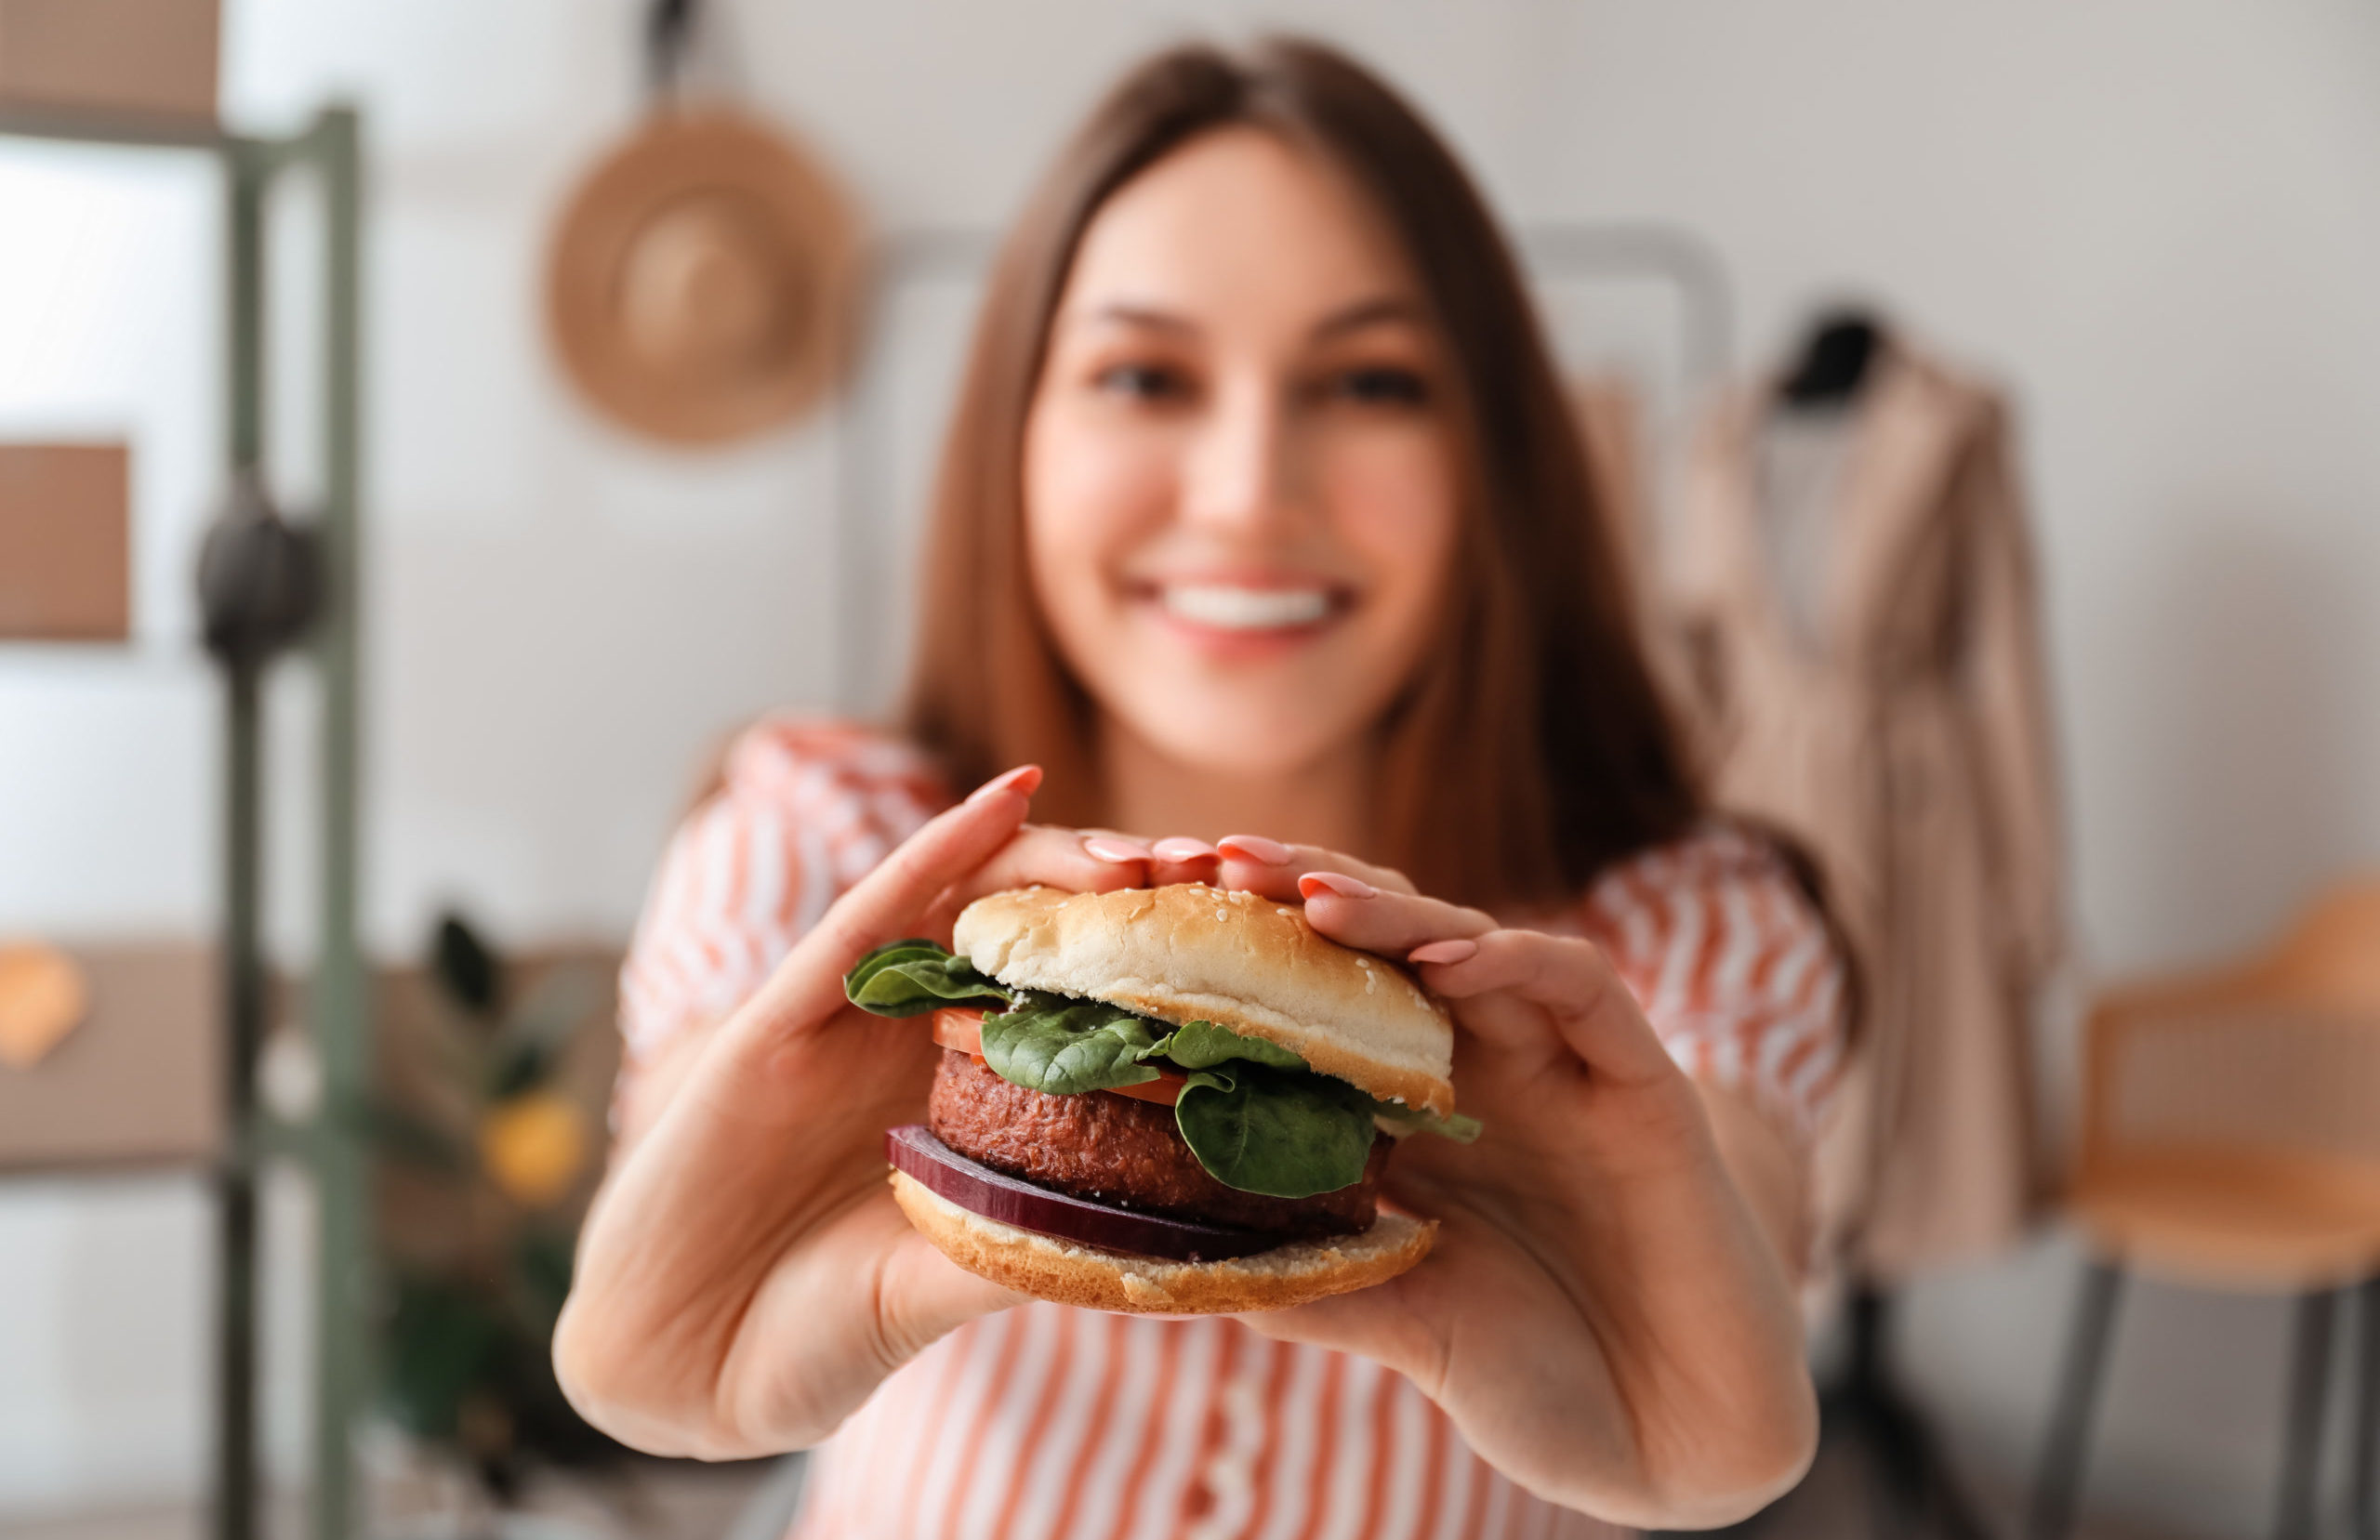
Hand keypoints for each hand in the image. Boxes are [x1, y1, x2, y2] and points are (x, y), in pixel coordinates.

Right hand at [557, 770, 1185, 1457]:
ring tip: (1151, 850)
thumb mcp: (944, 1287)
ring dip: (1062, 860)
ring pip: (971, 901)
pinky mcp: (779, 1014)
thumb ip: (1028, 1247)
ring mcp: (850, 1017)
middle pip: (1040, 934)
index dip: (1163, 968)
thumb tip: (1173, 1246)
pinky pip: (869, 912)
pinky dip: (939, 849)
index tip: (1266, 954)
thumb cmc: (810, 1335)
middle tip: (1227, 880)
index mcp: (965, 1096)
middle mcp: (917, 1039)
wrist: (677, 1369)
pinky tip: (1009, 797)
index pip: (1081, 1004)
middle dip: (1131, 899)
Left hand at [1203, 839, 1816, 1528]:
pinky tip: (1448, 958)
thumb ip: (1307, 1277)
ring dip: (1389, 913)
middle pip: (1380, 946)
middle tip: (1203, 864)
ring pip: (1469, 942)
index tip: (1145, 924)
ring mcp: (1559, 1067)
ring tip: (1304, 896)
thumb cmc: (1539, 1380)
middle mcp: (1480, 1070)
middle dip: (1293, 896)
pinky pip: (1580, 987)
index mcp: (1413, 1114)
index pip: (1315, 998)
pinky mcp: (1642, 1082)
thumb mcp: (1398, 1324)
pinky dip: (1516, 959)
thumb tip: (1169, 1253)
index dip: (1239, 954)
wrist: (1678, 1441)